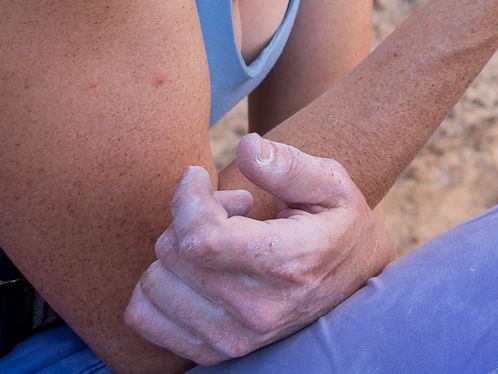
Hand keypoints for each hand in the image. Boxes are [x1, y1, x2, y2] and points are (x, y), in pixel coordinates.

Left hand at [124, 134, 393, 363]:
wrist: (354, 279)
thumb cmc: (337, 222)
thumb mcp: (331, 183)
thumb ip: (289, 165)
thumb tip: (246, 145)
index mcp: (289, 264)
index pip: (200, 239)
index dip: (188, 198)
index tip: (198, 176)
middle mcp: (258, 310)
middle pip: (175, 254)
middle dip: (190, 217)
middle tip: (227, 209)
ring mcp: (233, 338)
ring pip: (154, 283)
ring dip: (176, 252)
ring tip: (216, 241)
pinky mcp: (213, 352)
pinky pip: (144, 316)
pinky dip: (156, 285)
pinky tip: (193, 269)